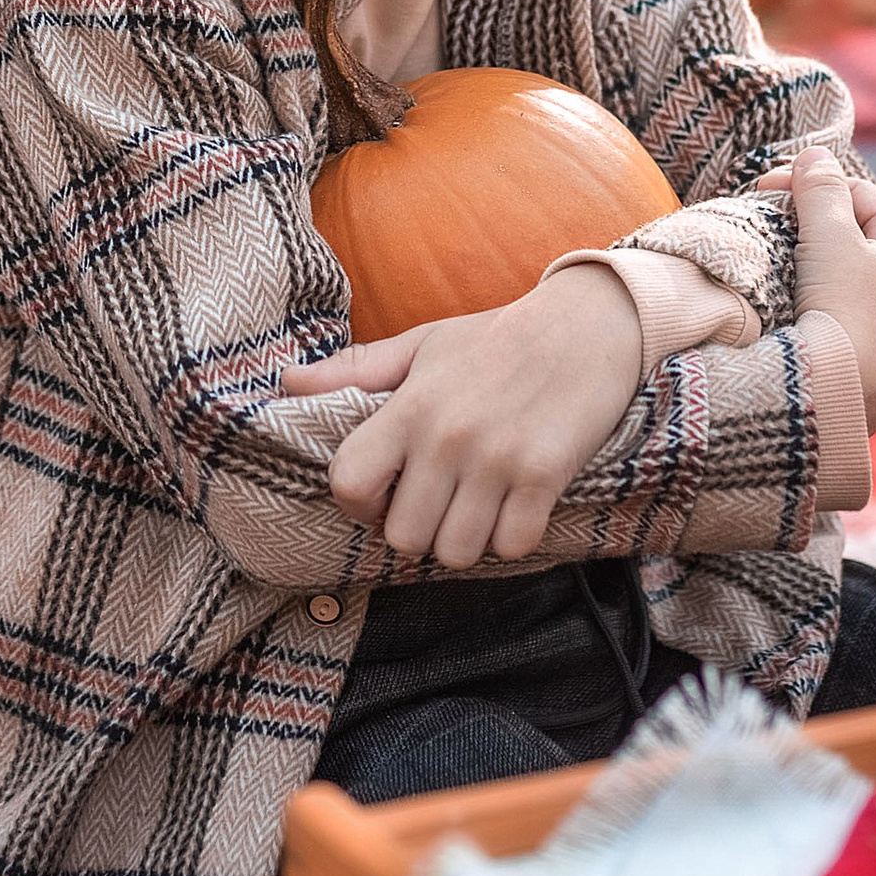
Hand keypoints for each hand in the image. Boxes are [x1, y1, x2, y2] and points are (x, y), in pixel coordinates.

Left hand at [280, 265, 645, 566]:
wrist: (589, 323)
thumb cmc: (496, 338)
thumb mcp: (422, 343)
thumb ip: (355, 370)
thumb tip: (287, 381)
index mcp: (410, 404)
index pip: (349, 481)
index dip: (358, 503)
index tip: (383, 495)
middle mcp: (448, 435)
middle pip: (404, 536)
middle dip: (418, 531)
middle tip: (439, 505)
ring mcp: (498, 458)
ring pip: (455, 552)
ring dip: (466, 540)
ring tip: (477, 508)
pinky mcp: (546, 474)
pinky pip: (512, 545)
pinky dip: (512, 537)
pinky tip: (516, 506)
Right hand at [766, 137, 875, 432]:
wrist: (835, 398)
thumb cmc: (839, 308)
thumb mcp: (826, 239)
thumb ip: (821, 193)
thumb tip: (817, 156)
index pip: (873, 201)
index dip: (822, 184)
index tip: (773, 188)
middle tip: (844, 222)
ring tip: (874, 280)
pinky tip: (851, 340)